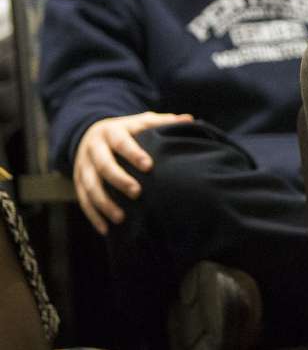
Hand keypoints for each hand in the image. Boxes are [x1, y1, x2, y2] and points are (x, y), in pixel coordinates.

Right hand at [72, 111, 193, 234]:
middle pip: (103, 165)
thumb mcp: (141, 121)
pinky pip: (83, 200)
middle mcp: (94, 148)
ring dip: (104, 203)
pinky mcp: (77, 181)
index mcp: (111, 132)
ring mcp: (83, 166)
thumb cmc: (127, 130)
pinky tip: (105, 229)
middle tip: (137, 193)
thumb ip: (162, 122)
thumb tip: (189, 119)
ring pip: (89, 186)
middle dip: (119, 180)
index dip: (134, 153)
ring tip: (121, 218)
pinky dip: (93, 215)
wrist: (91, 133)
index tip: (149, 166)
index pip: (122, 142)